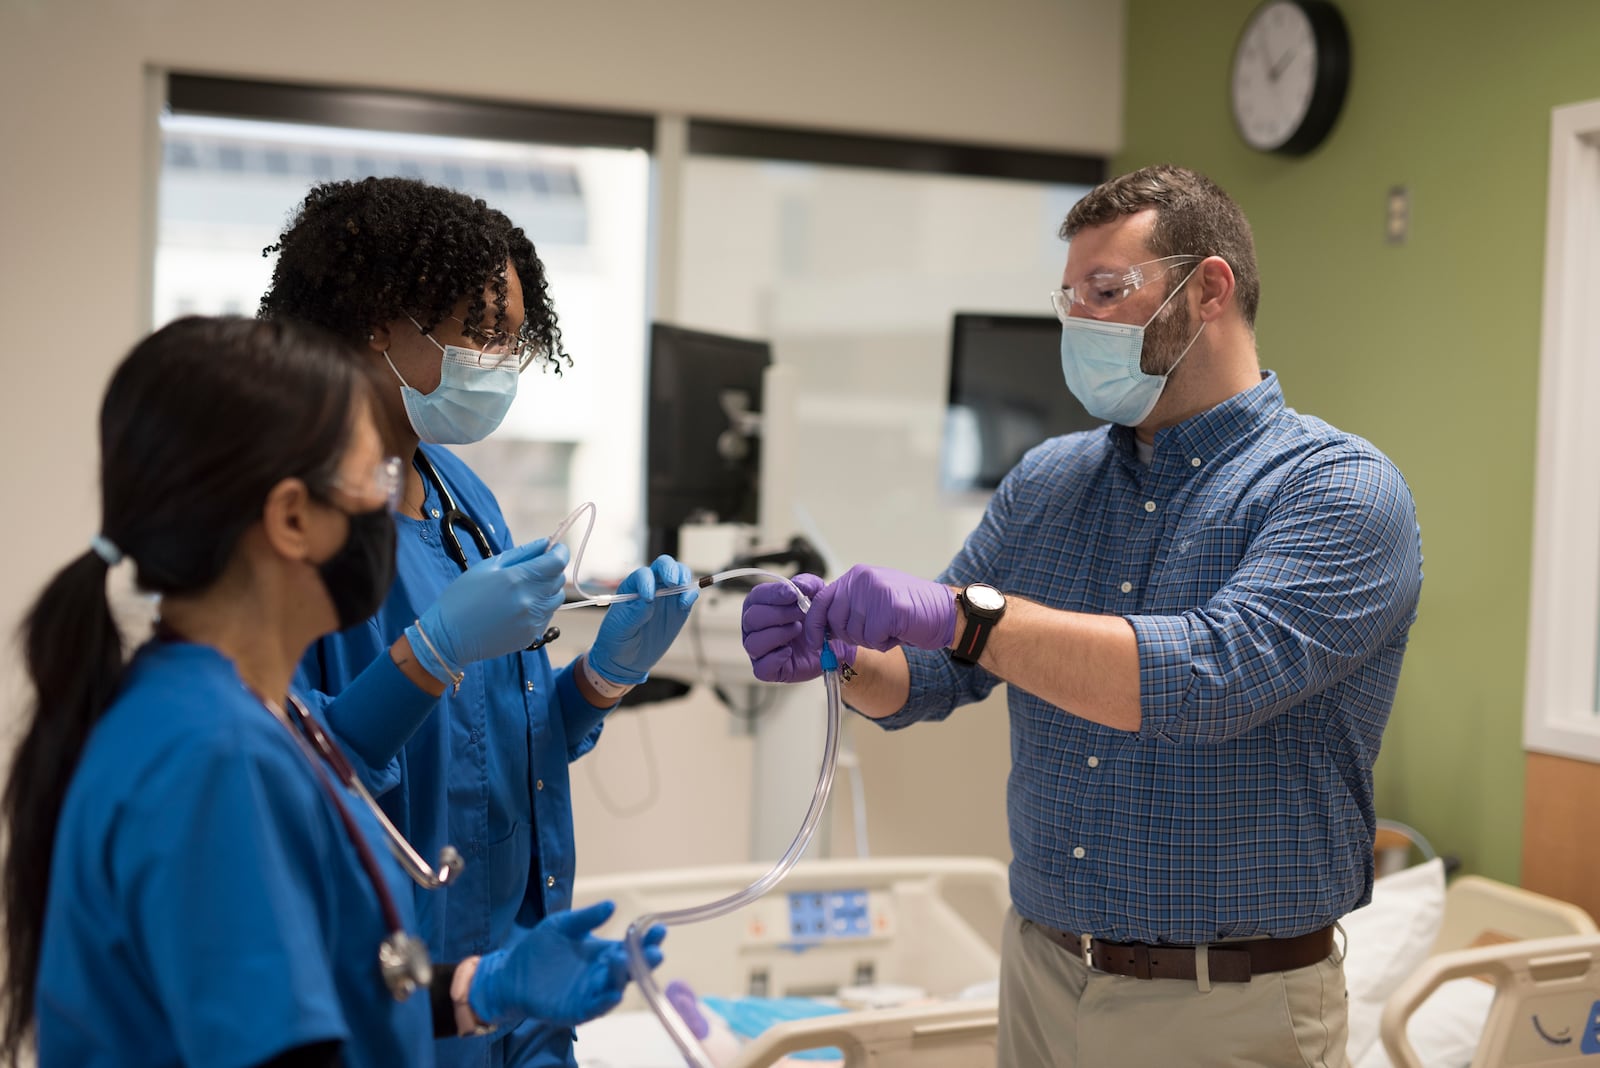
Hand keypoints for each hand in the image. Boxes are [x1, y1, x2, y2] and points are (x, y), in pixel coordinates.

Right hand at [407, 539, 569, 680]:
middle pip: (559, 579)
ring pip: (556, 599)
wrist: (449, 637)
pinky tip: (518, 608)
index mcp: (518, 579)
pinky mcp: (531, 636)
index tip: (556, 548)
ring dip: (547, 590)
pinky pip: (546, 616)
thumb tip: (546, 543)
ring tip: (523, 590)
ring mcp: (532, 621)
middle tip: (532, 569)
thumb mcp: (488, 567)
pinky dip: (540, 608)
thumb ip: (521, 554)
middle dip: (551, 570)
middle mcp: (530, 601)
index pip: (557, 562)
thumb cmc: (463, 597)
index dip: (560, 552)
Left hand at [468, 901, 666, 1029]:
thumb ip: (586, 918)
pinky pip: (595, 1008)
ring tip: (625, 961)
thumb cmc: (539, 948)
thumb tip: (611, 905)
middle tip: (655, 951)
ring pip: (615, 987)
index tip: (659, 928)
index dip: (648, 939)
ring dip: (623, 977)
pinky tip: (613, 994)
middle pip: (631, 968)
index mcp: (604, 952)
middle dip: (645, 961)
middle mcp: (603, 973)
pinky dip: (605, 1002)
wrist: (510, 974)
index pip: (632, 946)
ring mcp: (592, 992)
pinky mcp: (577, 1010)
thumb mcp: (562, 926)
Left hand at [587, 556, 697, 685]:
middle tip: (673, 582)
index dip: (647, 581)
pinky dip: (691, 594)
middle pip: (664, 566)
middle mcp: (651, 586)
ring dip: (684, 578)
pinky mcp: (678, 609)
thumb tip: (649, 600)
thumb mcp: (620, 628)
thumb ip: (634, 614)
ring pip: (680, 575)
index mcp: (632, 587)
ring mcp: (666, 597)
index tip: (648, 598)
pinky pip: (688, 595)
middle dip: (671, 570)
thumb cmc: (617, 639)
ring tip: (683, 595)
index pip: (643, 575)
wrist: (626, 660)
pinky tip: (686, 603)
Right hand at [741, 574, 856, 683]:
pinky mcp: (767, 670)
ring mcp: (758, 650)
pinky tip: (790, 651)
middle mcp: (754, 628)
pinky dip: (775, 659)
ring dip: (778, 634)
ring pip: (753, 643)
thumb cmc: (817, 617)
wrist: (833, 644)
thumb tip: (798, 587)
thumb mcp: (817, 594)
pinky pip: (760, 668)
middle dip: (779, 614)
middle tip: (801, 613)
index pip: (756, 597)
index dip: (773, 594)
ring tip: (798, 630)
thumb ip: (808, 584)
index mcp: (760, 606)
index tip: (793, 594)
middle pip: (751, 619)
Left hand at [803, 564, 955, 653]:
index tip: (815, 642)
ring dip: (871, 640)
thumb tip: (823, 628)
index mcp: (857, 576)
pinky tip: (899, 632)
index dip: (815, 624)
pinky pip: (873, 639)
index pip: (822, 600)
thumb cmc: (911, 610)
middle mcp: (863, 579)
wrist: (946, 611)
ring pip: (854, 633)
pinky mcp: (888, 608)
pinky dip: (885, 643)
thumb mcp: (874, 600)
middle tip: (874, 633)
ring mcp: (875, 592)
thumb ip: (849, 607)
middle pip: (835, 621)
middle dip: (851, 636)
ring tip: (891, 628)